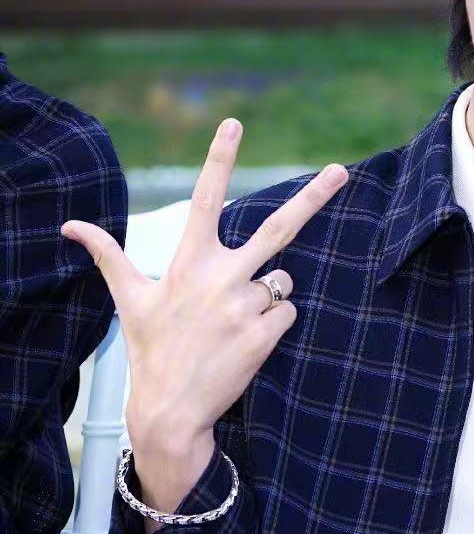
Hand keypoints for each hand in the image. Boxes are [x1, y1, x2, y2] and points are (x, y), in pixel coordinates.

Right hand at [60, 118, 349, 446]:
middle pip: (277, 228)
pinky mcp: (265, 334)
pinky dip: (274, 323)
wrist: (171, 410)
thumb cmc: (150, 350)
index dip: (219, 159)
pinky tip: (245, 341)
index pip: (204, 199)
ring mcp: (244, 306)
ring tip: (232, 325)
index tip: (234, 123)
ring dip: (266, 297)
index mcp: (187, 262)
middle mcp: (219, 278)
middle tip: (342, 170)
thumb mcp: (129, 300)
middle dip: (313, 198)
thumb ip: (109, 256)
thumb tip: (71, 227)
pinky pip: (287, 311)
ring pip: (280, 282)